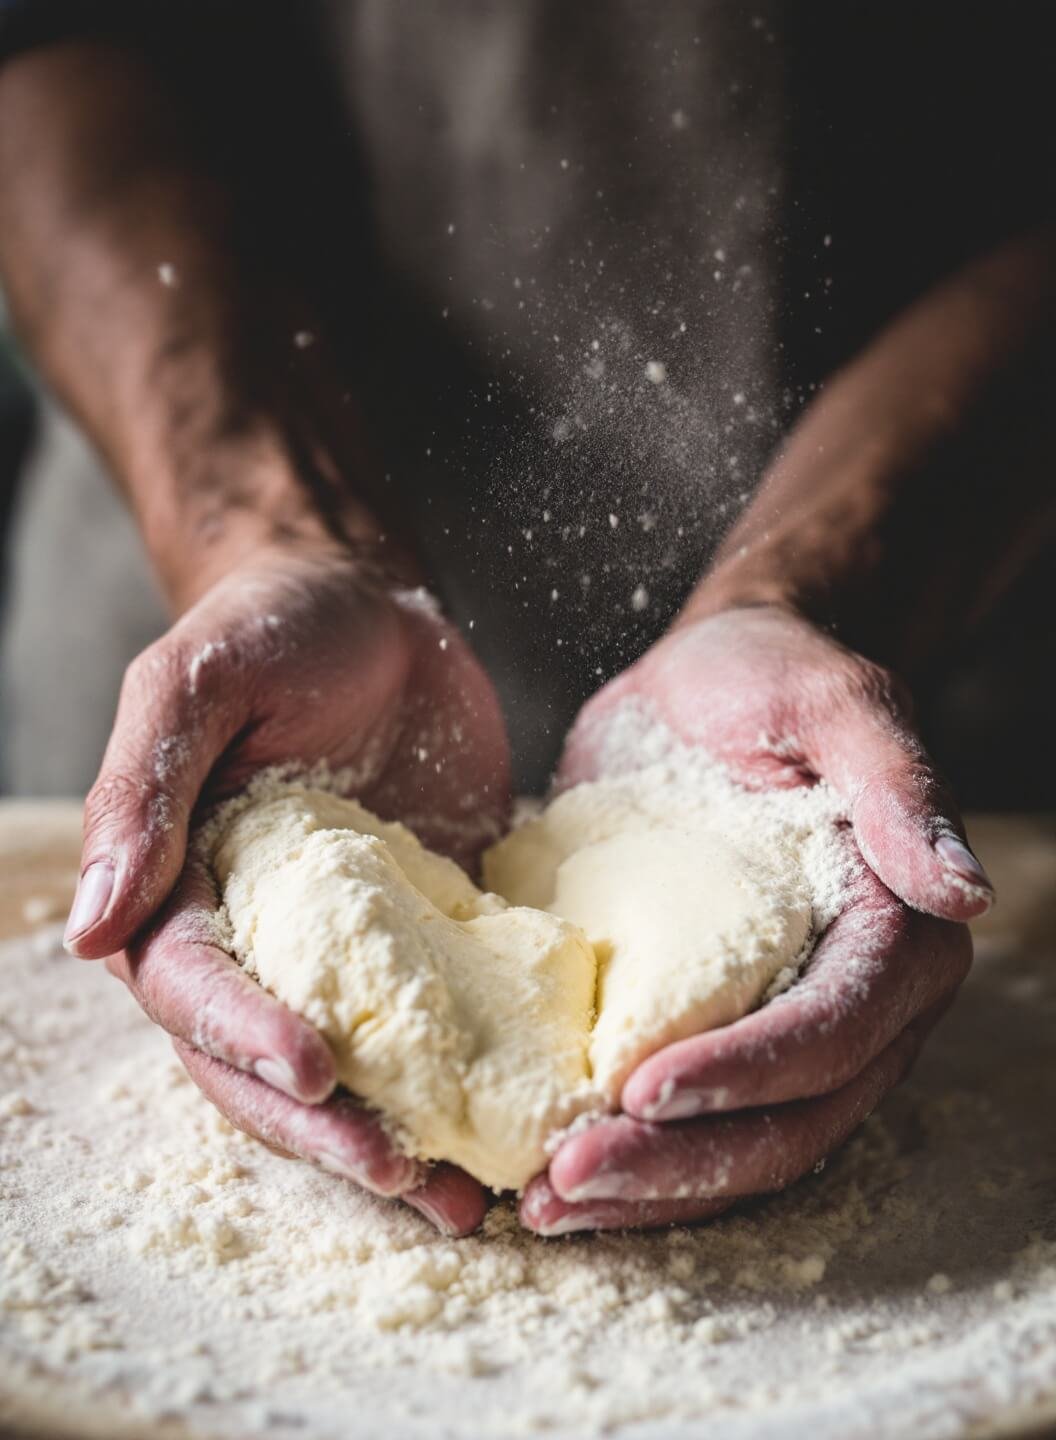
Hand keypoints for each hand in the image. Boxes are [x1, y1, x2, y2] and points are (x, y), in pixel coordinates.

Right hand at [66, 541, 510, 1234]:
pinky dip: (471, 1080)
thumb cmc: (271, 627)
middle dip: (329, 1131)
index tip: (315, 1074)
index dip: (247, 1040)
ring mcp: (351, 947)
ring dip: (400, 1139)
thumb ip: (143, 791)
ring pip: (358, 1070)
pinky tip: (519, 1124)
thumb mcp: (197, 682)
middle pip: (272, 1067)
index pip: (200, 993)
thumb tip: (94, 927)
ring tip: (465, 1199)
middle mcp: (261, 940)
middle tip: (404, 1176)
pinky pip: (444, 1022)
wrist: (375, 604)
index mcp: (186, 892)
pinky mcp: (428, 934)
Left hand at [521, 605, 979, 1232]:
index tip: (643, 1089)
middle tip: (566, 1182)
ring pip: (741, 1146)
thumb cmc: (768, 678)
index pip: (836, 1030)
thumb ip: (895, 783)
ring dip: (648, 1188)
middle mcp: (857, 1001)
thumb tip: (964, 891)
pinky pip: (691, 1120)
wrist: (705, 685)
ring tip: (546, 1204)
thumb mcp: (828, 702)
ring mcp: (786, 1027)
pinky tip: (548, 1170)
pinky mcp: (719, 1028)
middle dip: (681, 1163)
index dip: (748, 1072)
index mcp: (896, 929)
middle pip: (790, 1121)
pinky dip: (630, 1155)